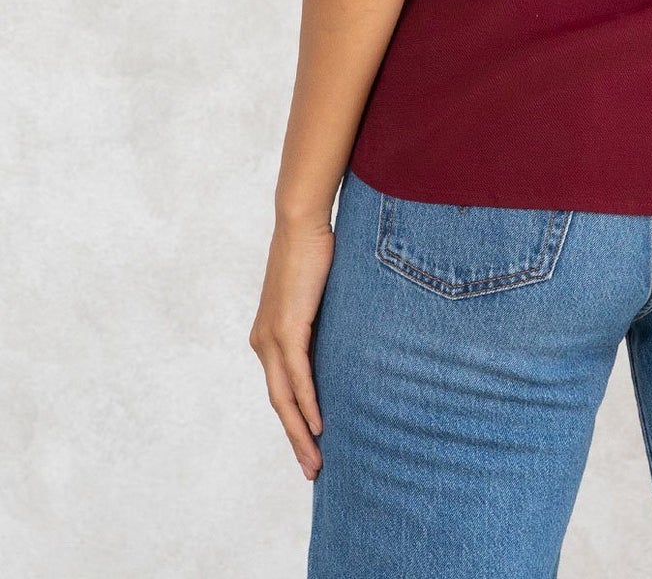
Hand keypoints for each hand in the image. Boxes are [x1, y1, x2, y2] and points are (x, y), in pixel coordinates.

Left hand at [248, 214, 334, 481]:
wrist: (300, 223)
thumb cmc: (313, 252)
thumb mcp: (318, 298)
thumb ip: (323, 323)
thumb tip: (344, 340)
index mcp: (268, 337)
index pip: (281, 390)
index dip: (294, 421)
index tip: (311, 446)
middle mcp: (264, 343)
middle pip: (279, 404)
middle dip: (296, 440)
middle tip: (313, 470)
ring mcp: (272, 337)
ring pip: (285, 398)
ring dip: (301, 432)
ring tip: (317, 460)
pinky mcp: (286, 329)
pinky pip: (298, 377)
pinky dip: (307, 403)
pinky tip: (319, 425)